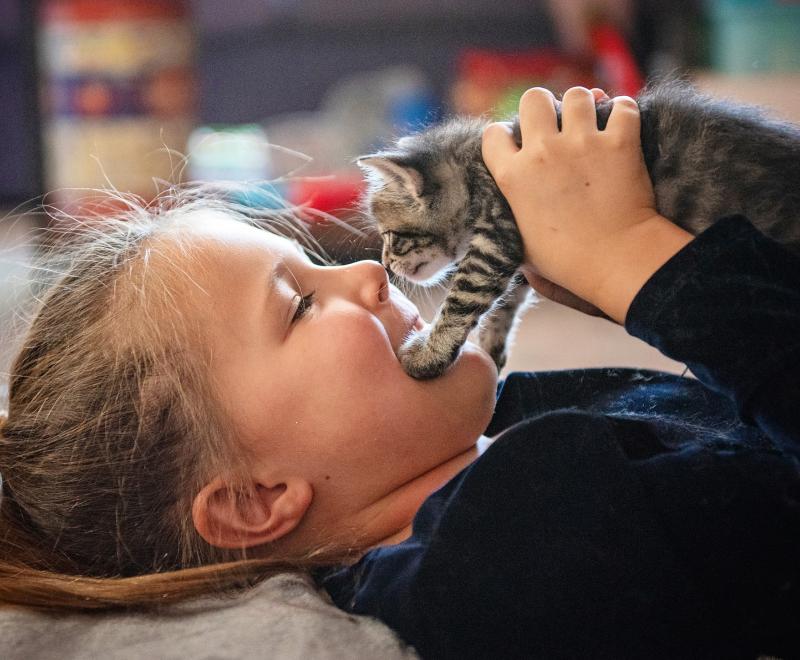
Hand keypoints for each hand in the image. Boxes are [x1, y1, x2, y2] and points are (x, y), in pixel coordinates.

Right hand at [482, 86, 691, 322]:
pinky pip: (622, 106)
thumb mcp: (521, 242)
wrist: (614, 261)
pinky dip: (624, 112)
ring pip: (578, 95)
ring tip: (591, 123)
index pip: (493, 134)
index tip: (518, 145)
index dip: (505, 136)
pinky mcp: (620, 142)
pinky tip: (621, 125)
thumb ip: (513, 215)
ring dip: (585, 106)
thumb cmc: (565, 261)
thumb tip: (513, 212)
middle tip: (557, 125)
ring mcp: (582, 143)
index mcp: (512, 177)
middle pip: (533, 98)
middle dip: (544, 107)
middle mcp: (542, 152)